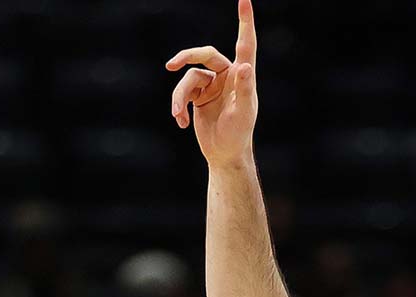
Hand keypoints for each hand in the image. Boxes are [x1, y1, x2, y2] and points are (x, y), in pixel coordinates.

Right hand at [167, 0, 258, 166]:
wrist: (224, 155)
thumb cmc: (238, 135)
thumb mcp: (242, 114)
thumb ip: (244, 89)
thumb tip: (244, 66)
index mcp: (242, 76)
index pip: (245, 43)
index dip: (245, 21)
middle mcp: (227, 76)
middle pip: (204, 55)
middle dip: (186, 58)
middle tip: (171, 65)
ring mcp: (212, 86)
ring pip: (188, 79)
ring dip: (179, 97)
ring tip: (178, 115)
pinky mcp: (198, 97)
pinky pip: (182, 93)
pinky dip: (179, 107)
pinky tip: (181, 123)